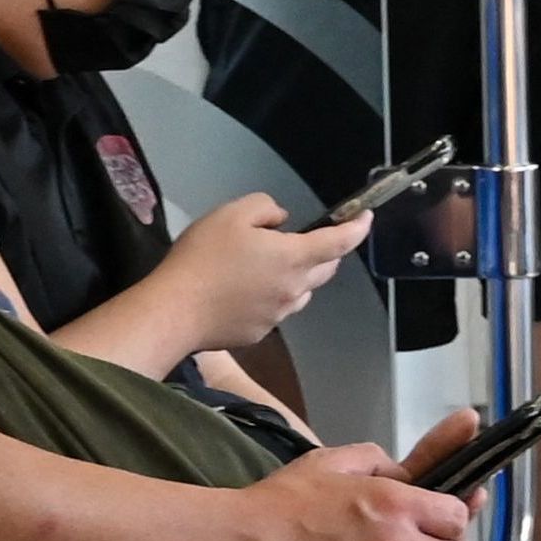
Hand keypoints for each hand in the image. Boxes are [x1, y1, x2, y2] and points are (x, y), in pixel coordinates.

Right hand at [153, 192, 372, 356]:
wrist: (175, 310)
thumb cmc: (203, 258)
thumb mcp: (231, 214)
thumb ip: (265, 208)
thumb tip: (282, 221)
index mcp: (294, 258)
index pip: (339, 242)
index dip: (357, 228)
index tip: (366, 219)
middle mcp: (295, 289)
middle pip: (325, 269)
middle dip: (323, 253)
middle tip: (299, 240)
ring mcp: (279, 314)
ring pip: (301, 291)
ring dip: (295, 277)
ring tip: (262, 266)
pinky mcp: (261, 332)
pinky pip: (276, 310)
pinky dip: (270, 297)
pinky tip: (241, 292)